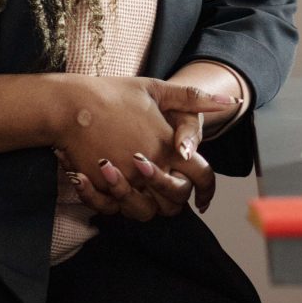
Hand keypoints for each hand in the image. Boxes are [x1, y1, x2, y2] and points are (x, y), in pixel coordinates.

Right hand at [53, 76, 231, 209]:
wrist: (70, 104)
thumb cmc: (114, 94)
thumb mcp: (157, 90)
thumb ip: (194, 99)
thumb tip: (230, 100)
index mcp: (167, 147)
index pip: (201, 178)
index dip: (208, 190)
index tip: (205, 198)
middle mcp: (149, 170)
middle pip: (174, 202)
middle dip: (175, 199)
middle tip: (169, 191)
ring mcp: (124, 182)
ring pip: (145, 212)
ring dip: (148, 206)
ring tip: (144, 192)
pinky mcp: (100, 188)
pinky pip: (114, 209)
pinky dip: (117, 204)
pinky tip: (118, 191)